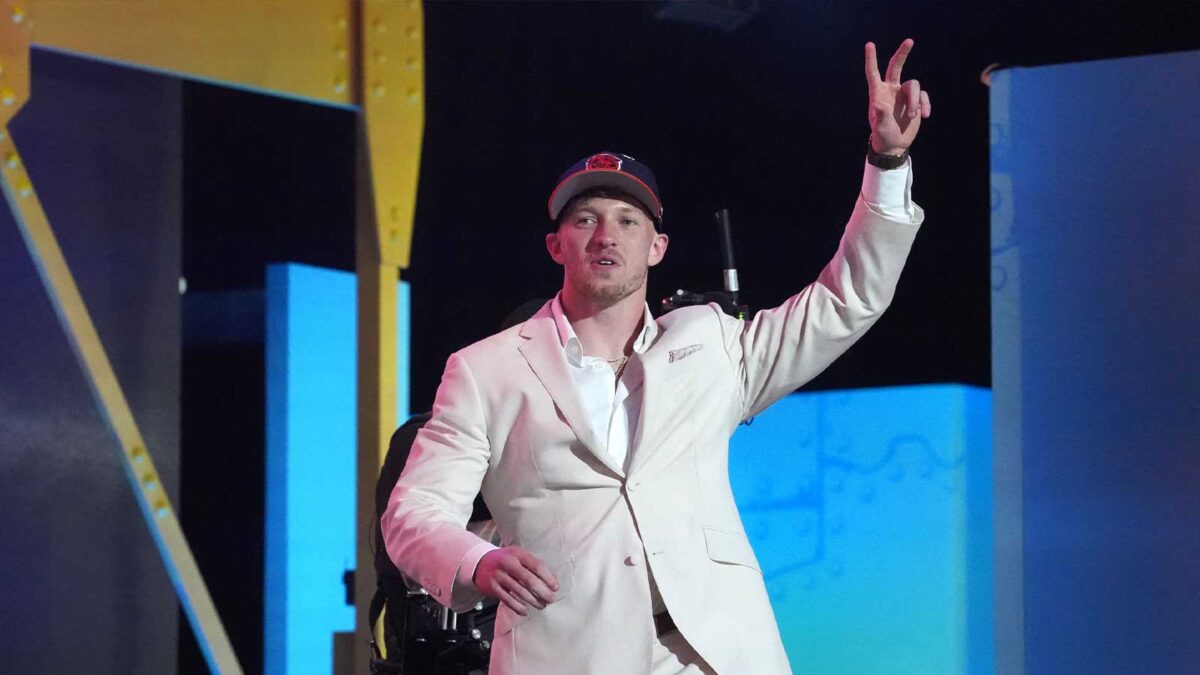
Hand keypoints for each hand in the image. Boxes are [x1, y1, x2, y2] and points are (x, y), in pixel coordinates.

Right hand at [473, 546, 558, 615]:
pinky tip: (525, 611)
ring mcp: (499, 576)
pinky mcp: (493, 588)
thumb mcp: (518, 555)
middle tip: (550, 599)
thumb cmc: (505, 560)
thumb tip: (551, 579)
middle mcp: (508, 564)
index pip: (536, 566)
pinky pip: (508, 600)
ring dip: (533, 601)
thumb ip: (533, 565)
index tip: (555, 587)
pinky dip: (518, 607)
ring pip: (519, 592)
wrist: (479, 562)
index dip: (548, 578)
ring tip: (541, 605)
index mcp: (517, 554)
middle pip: (529, 580)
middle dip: (542, 592)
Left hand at [865, 39, 931, 154]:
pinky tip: (925, 116)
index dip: (871, 59)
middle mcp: (891, 90)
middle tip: (909, 41)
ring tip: (913, 117)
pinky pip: (923, 96)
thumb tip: (880, 105)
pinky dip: (925, 105)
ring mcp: (904, 95)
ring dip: (915, 101)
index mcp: (878, 94)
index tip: (869, 45)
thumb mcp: (880, 128)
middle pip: (897, 67)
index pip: (873, 73)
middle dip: (902, 53)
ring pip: (914, 86)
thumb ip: (880, 116)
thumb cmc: (883, 136)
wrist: (895, 145)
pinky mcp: (915, 101)